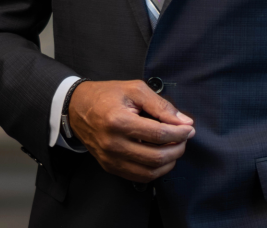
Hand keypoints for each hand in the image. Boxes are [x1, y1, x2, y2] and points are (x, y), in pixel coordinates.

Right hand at [68, 79, 194, 182]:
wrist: (77, 108)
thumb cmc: (107, 95)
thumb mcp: (135, 90)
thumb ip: (161, 105)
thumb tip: (184, 122)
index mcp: (119, 121)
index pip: (159, 134)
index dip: (179, 133)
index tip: (189, 128)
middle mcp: (113, 144)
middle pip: (156, 157)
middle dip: (177, 148)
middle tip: (184, 138)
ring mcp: (110, 159)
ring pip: (149, 172)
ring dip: (169, 162)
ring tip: (174, 147)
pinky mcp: (109, 167)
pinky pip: (139, 176)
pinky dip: (155, 170)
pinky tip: (161, 156)